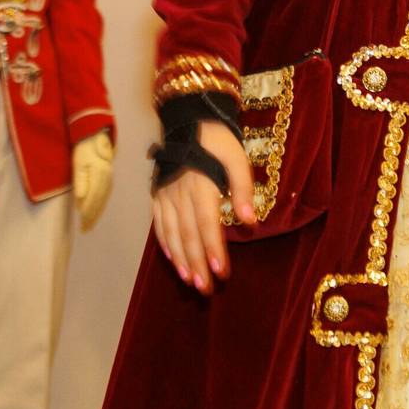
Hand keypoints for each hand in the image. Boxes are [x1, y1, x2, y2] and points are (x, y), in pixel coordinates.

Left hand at [72, 133, 114, 231]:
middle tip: (85, 230)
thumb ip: (80, 181)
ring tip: (90, 224)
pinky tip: (97, 211)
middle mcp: (107, 178)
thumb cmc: (83, 149)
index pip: (93, 199)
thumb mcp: (78, 163)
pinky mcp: (109, 178)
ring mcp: (110, 178)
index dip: (87, 213)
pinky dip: (101, 206)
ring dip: (97, 214)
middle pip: (100, 202)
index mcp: (99, 175)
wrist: (96, 136)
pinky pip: (106, 196)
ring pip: (104, 200)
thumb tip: (81, 199)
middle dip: (93, 217)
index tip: (82, 225)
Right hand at [151, 121, 253, 294]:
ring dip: (180, 259)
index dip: (213, 250)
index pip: (207, 225)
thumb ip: (243, 189)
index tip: (221, 272)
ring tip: (189, 281)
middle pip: (188, 235)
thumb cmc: (218, 141)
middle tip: (205, 288)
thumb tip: (250, 222)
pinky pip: (158, 224)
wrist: (188, 119)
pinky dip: (165, 244)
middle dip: (197, 264)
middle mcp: (180, 194)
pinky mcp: (157, 194)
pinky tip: (172, 259)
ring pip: (171, 234)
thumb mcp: (238, 158)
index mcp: (201, 185)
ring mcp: (166, 195)